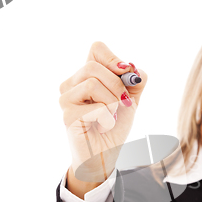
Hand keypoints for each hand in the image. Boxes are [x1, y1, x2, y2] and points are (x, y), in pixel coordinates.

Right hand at [59, 42, 147, 181]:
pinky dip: (108, 118)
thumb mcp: (131, 99)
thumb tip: (134, 69)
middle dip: (116, 85)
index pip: (96, 48)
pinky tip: (103, 126)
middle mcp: (72, 83)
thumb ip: (136, 81)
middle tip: (124, 104)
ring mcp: (66, 99)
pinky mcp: (67, 115)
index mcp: (87, 75)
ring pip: (92, 84)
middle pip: (94, 66)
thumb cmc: (115, 125)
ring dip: (112, 102)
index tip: (126, 74)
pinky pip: (95, 107)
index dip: (113, 59)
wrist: (107, 153)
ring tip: (112, 116)